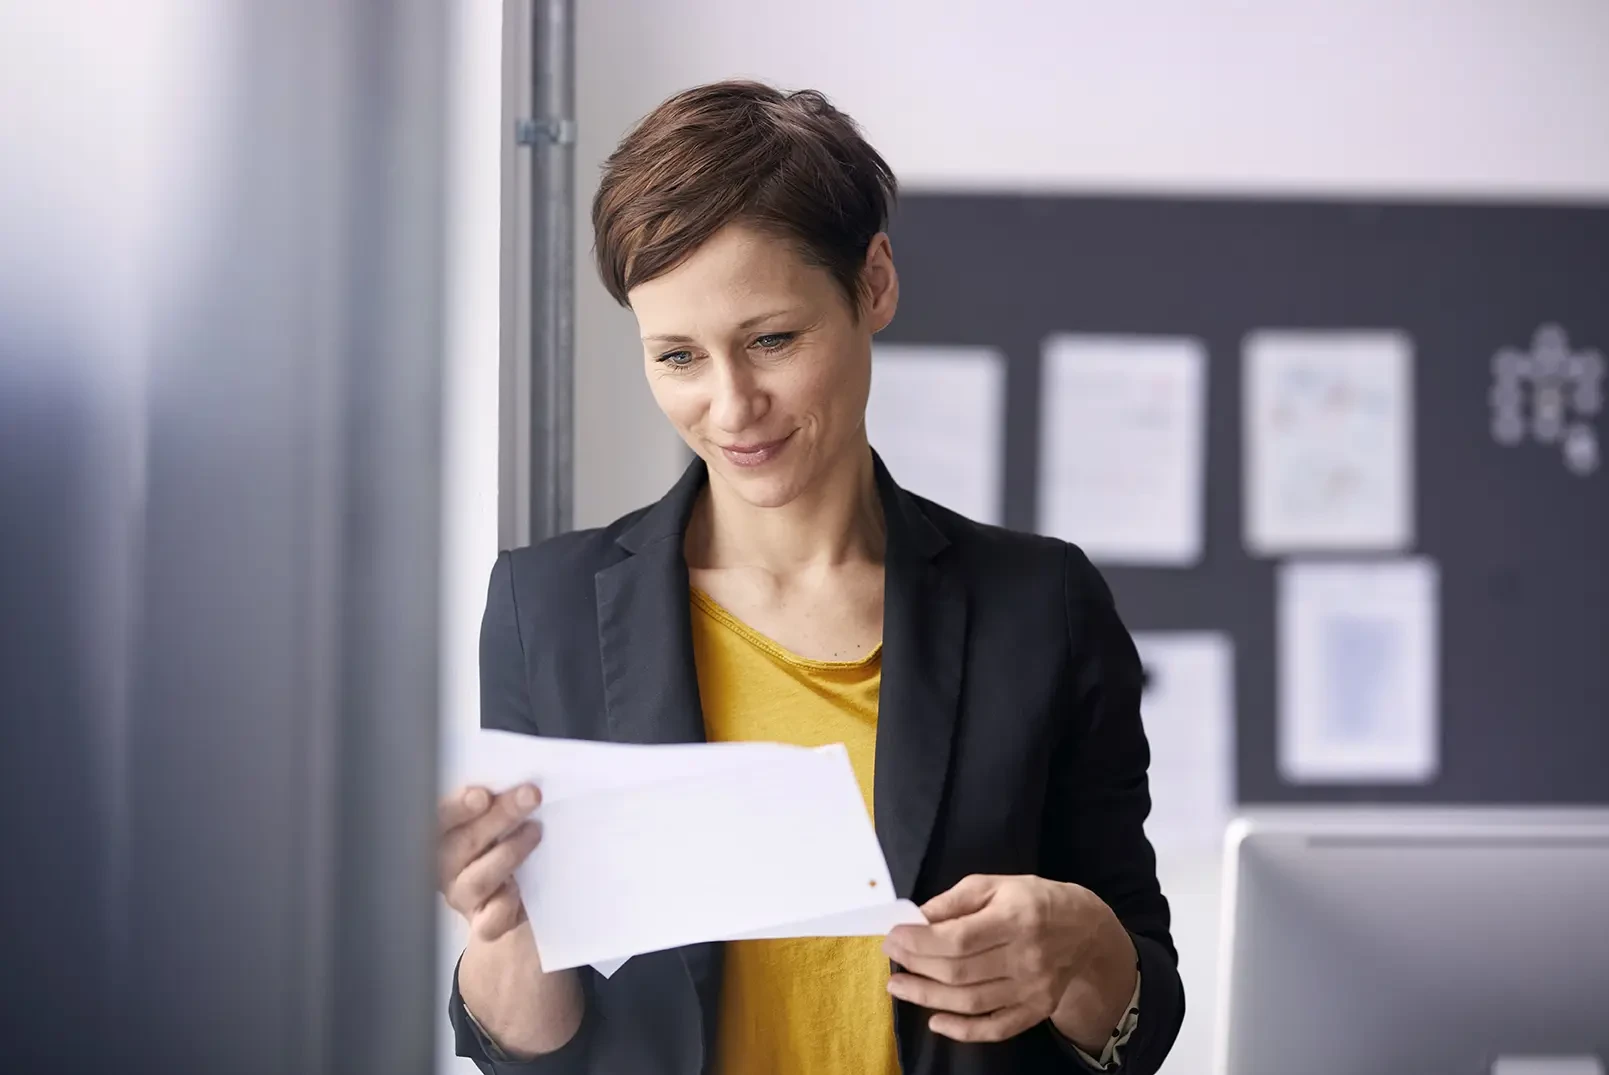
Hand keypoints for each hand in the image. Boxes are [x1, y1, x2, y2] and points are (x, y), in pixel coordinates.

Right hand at [438, 783, 543, 943]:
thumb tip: (520, 782)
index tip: (482, 794)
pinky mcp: (484, 923)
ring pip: (478, 879)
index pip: (439, 818)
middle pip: (462, 843)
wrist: (514, 894)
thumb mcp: (495, 815)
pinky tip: (518, 889)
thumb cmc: (502, 840)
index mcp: (440, 834)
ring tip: (535, 831)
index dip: (457, 807)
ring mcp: (463, 896)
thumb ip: (496, 799)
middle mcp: (446, 867)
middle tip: (530, 796)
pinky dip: (505, 905)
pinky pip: (490, 921)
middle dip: (498, 816)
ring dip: (509, 852)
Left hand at [882, 874, 1135, 1048]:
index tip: (893, 937)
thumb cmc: (1033, 899)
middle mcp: (1026, 957)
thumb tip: (915, 918)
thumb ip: (954, 901)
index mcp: (1016, 918)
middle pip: (961, 972)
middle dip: (918, 966)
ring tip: (899, 986)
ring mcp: (1033, 989)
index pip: (959, 938)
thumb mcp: (995, 885)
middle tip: (892, 959)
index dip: (920, 941)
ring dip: (928, 997)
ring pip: (972, 1002)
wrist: (1086, 929)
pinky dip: (964, 1031)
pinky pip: (997, 1028)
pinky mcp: (1037, 1009)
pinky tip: (935, 1021)